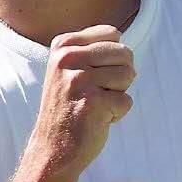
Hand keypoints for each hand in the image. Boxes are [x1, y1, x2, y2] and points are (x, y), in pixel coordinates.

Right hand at [31, 25, 136, 176]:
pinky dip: (117, 114)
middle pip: (124, 53)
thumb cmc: (70, 108)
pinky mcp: (93, 102)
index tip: (91, 76)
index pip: (112, 33)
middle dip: (119, 76)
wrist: (53, 148)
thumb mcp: (71, 69)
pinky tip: (96, 120)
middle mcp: (68, 58)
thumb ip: (94, 51)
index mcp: (63, 45)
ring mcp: (80, 80)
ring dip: (118, 94)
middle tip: (96, 94)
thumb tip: (126, 49)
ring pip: (128, 74)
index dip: (112, 58)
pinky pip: (126, 101)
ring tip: (96, 105)